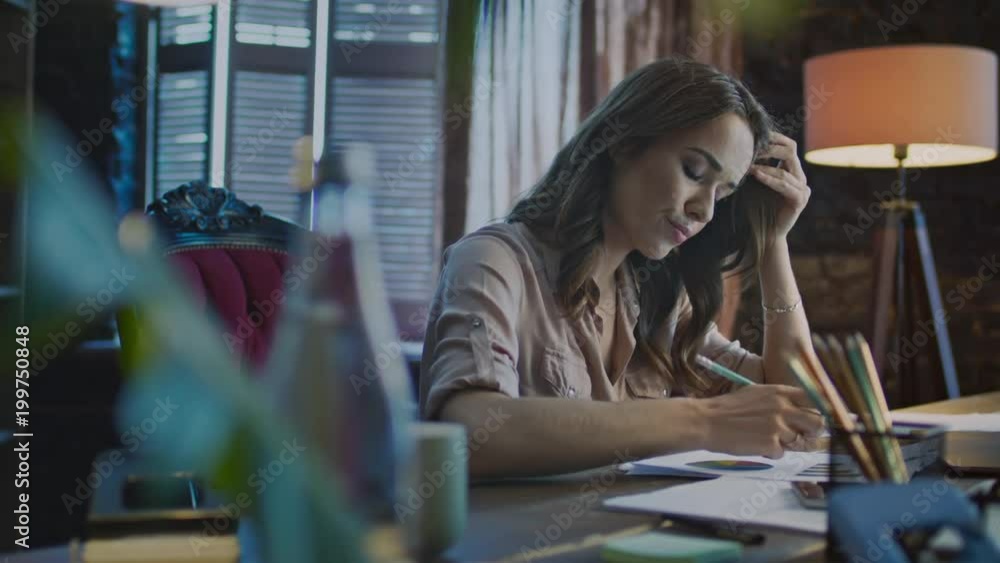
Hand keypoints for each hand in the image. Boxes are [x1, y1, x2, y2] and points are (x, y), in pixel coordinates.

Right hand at [698, 384, 824, 458]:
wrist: (707, 421)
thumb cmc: (728, 408)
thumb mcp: (757, 393)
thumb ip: (779, 399)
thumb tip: (798, 408)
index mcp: (780, 392)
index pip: (815, 399)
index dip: (818, 410)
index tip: (815, 417)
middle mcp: (783, 407)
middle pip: (817, 422)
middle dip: (812, 431)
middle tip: (801, 435)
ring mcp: (778, 426)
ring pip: (798, 441)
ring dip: (786, 443)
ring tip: (766, 439)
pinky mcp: (770, 444)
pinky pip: (781, 453)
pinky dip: (771, 453)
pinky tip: (756, 445)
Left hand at [749, 132, 810, 239]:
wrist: (765, 233)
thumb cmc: (757, 207)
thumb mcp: (756, 182)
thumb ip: (757, 165)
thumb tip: (743, 144)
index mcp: (792, 171)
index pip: (788, 146)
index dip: (774, 138)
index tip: (756, 133)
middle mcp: (800, 178)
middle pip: (790, 152)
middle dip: (770, 147)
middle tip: (752, 146)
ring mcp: (802, 189)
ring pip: (785, 169)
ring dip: (765, 164)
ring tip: (749, 161)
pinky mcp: (799, 200)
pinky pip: (784, 185)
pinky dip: (769, 178)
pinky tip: (756, 174)